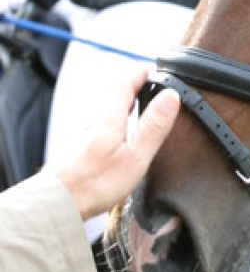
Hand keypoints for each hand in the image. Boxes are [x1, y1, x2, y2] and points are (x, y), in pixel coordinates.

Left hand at [51, 68, 179, 220]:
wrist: (56, 202)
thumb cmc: (94, 183)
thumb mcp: (135, 156)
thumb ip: (153, 126)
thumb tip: (171, 95)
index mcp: (110, 117)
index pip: (125, 84)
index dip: (140, 75)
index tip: (152, 70)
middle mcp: (94, 121)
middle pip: (114, 97)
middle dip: (132, 89)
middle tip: (148, 86)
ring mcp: (84, 135)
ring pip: (106, 112)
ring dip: (122, 106)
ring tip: (136, 108)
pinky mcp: (78, 150)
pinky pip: (99, 127)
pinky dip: (113, 123)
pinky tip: (116, 138)